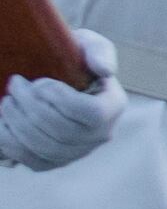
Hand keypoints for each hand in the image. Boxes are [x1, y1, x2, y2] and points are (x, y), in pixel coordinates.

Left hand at [0, 30, 120, 171]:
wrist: (58, 79)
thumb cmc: (74, 59)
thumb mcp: (89, 46)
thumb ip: (99, 52)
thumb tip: (105, 70)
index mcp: (114, 106)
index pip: (92, 113)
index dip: (61, 99)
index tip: (39, 82)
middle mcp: (101, 134)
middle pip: (64, 131)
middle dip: (31, 107)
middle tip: (14, 84)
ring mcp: (77, 152)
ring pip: (45, 147)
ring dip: (18, 122)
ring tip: (7, 101)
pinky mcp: (54, 163)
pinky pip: (32, 160)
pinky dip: (12, 143)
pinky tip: (3, 123)